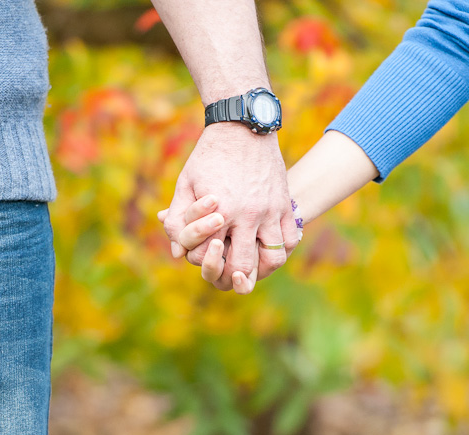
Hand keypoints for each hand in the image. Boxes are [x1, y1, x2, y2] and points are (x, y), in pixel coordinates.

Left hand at [161, 123, 293, 292]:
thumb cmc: (209, 156)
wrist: (243, 125)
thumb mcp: (186, 183)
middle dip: (233, 274)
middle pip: (244, 265)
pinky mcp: (285, 203)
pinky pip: (291, 238)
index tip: (204, 256)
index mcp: (222, 211)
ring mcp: (271, 209)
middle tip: (228, 272)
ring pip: (274, 257)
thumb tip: (177, 253)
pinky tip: (268, 246)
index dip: (206, 261)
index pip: (213, 255)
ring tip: (251, 263)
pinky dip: (281, 248)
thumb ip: (178, 219)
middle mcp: (249, 214)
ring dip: (262, 267)